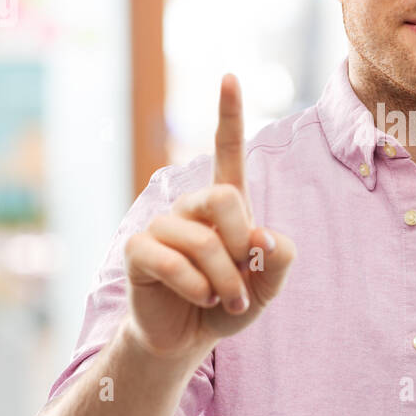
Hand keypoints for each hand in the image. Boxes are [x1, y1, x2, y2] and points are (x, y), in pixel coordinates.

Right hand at [122, 73, 295, 359]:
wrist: (187, 339)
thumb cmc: (227, 304)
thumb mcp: (266, 287)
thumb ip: (278, 260)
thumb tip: (263, 236)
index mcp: (224, 206)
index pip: (227, 152)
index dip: (228, 115)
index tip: (230, 76)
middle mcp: (190, 207)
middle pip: (222, 198)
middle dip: (242, 245)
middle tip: (244, 283)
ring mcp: (161, 226)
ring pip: (202, 239)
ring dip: (224, 281)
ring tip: (223, 302)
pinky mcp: (138, 251)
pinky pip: (172, 261)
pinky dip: (196, 288)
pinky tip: (199, 299)